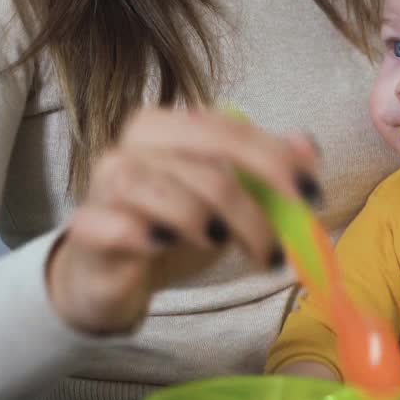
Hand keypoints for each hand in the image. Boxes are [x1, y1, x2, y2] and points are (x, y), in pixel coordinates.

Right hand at [46, 107, 319, 334]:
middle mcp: (132, 146)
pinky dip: (146, 234)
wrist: (111, 273)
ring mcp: (104, 185)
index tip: (313, 197)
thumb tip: (307, 144)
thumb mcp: (228, 197)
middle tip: (276, 248)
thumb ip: (267, 168)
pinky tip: (164, 246)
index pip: (231, 131)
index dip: (278, 160)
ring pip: (167, 194)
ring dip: (209, 224)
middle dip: (253, 210)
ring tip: (223, 245)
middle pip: (207, 167)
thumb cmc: (175, 226)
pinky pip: (118, 225)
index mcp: (168, 127)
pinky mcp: (86, 228)